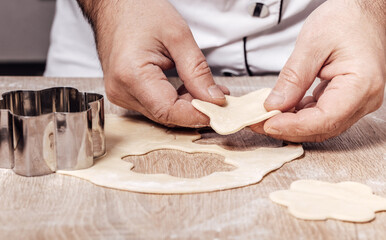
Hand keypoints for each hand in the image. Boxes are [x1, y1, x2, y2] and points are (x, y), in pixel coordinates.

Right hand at [77, 0, 228, 126]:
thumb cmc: (140, 12)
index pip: (169, 111)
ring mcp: (121, 94)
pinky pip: (155, 106)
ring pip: (162, 113)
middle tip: (219, 96)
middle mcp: (121, 90)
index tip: (219, 111)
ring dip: (187, 105)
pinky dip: (175, 101)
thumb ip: (197, 71)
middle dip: (196, 109)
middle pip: (166, 115)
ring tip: (206, 89)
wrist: (116, 6)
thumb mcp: (178, 36)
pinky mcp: (125, 93)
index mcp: (131, 74)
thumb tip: (213, 99)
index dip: (197, 115)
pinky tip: (188, 90)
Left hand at [251, 0, 385, 141]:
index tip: (267, 123)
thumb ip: (293, 77)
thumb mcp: (312, 44)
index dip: (294, 126)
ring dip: (291, 125)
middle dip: (287, 129)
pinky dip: (299, 116)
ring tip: (264, 117)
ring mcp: (356, 102)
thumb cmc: (345, 20)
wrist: (362, 11)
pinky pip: (321, 115)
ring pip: (320, 126)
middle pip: (321, 128)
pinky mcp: (346, 99)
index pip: (325, 118)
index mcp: (361, 85)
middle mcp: (363, 99)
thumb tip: (274, 105)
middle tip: (257, 123)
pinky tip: (282, 109)